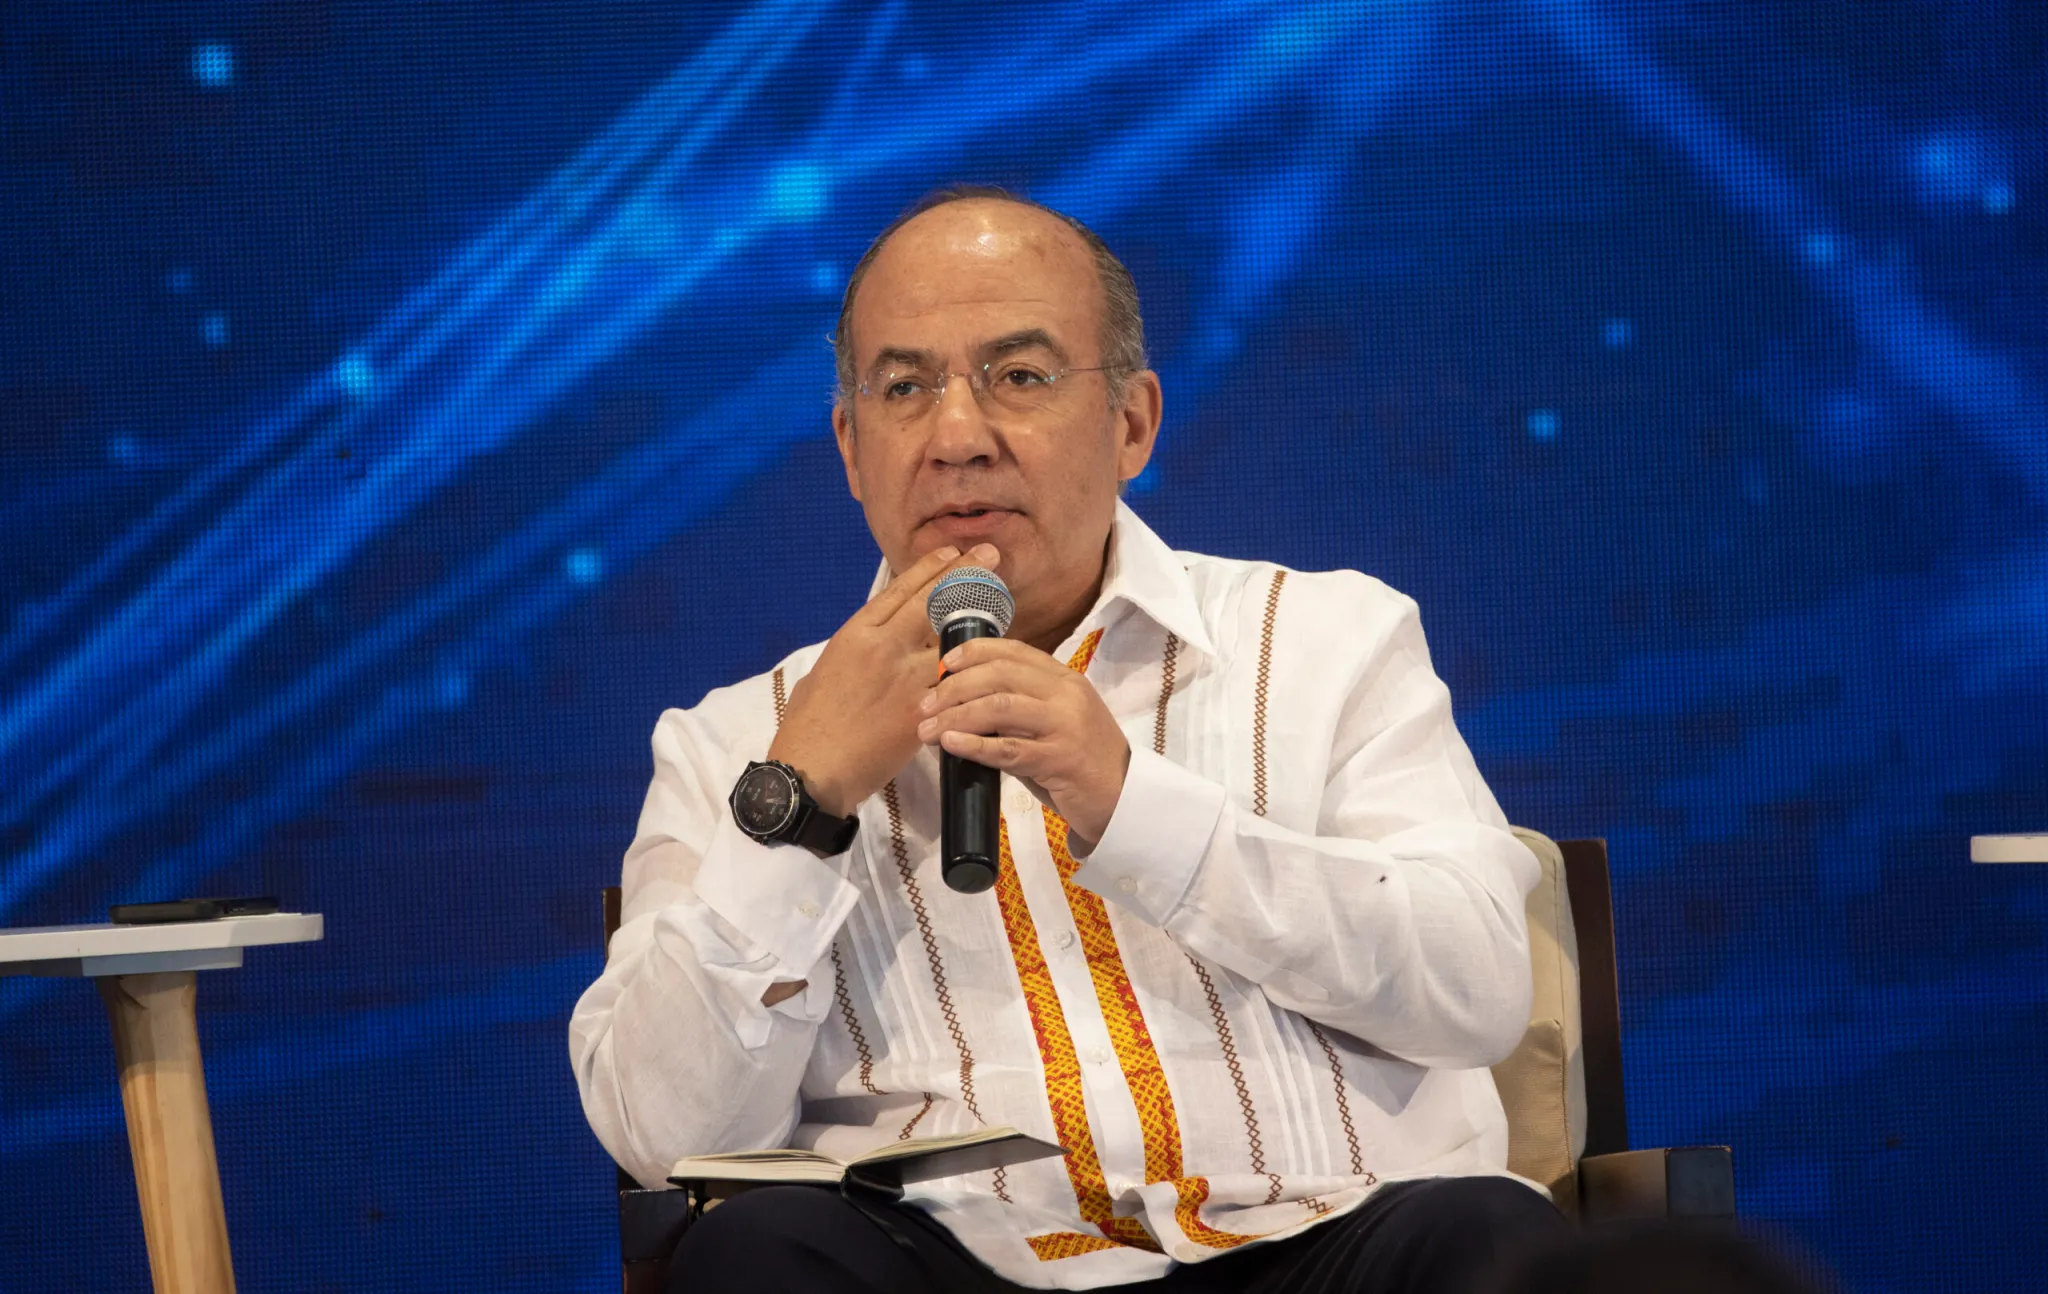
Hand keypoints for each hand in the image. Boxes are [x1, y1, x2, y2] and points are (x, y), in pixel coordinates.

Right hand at [767, 543, 998, 816]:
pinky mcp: (924, 707)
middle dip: (963, 574)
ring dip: (979, 613)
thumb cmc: (807, 726)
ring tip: (1002, 593)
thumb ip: (848, 656)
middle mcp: (884, 646)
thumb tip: (862, 649)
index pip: (899, 590)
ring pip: (952, 635)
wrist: (815, 767)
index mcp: (855, 635)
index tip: (951, 552)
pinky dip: (978, 664)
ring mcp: (906, 676)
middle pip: (931, 600)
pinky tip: (996, 652)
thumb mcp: (818, 676)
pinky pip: (958, 679)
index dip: (928, 569)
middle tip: (989, 555)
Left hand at [915, 637, 1130, 848]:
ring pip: (999, 707)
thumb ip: (1020, 708)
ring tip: (928, 730)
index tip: (943, 664)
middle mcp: (1066, 694)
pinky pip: (1008, 749)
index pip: (1013, 651)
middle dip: (953, 687)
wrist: (1123, 798)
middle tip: (924, 705)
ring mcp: (1065, 725)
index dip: (973, 652)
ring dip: (955, 716)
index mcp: (1064, 678)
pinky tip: (951, 743)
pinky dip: (974, 744)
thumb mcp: (1054, 721)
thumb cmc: (1081, 762)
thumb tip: (962, 703)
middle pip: (998, 675)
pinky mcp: (1060, 760)